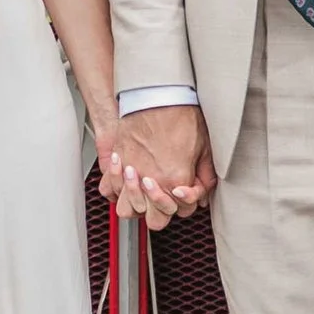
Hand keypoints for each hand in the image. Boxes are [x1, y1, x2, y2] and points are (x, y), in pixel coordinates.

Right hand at [110, 102, 215, 218]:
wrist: (156, 93)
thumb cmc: (180, 114)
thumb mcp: (203, 146)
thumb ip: (205, 175)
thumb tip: (204, 189)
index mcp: (175, 179)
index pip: (182, 210)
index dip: (186, 201)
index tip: (185, 188)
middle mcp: (150, 180)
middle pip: (154, 221)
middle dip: (162, 212)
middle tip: (166, 196)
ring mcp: (132, 172)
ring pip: (127, 210)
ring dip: (136, 204)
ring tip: (145, 190)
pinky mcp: (119, 160)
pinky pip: (109, 188)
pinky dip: (116, 187)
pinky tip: (126, 178)